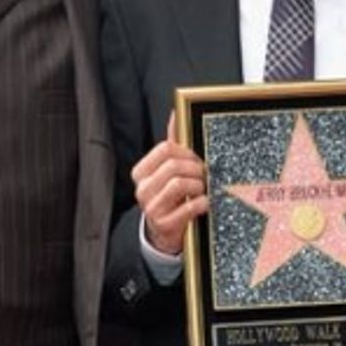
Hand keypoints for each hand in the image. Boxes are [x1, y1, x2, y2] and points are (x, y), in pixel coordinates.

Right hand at [133, 113, 208, 255]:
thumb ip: (172, 143)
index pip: (165, 148)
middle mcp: (142, 189)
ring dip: (199, 186)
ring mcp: (151, 208)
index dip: (187, 151)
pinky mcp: (164, 224)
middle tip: (203, 176)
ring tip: (202, 190)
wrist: (164, 232)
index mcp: (141, 172)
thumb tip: (175, 114)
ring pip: (180, 184)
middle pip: (174, 166)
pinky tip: (204, 203)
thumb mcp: (168, 170)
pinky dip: (202, 203)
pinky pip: (189, 207)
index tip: (196, 159)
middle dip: (196, 169)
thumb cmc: (170, 196)